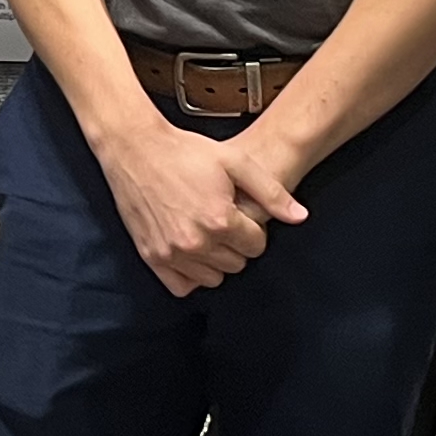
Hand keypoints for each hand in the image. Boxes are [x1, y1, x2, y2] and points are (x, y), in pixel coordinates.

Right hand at [94, 114, 304, 297]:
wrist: (135, 148)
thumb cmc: (185, 151)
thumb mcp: (235, 162)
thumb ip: (271, 192)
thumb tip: (300, 217)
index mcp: (220, 220)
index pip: (256, 246)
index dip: (253, 229)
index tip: (240, 214)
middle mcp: (196, 242)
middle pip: (237, 263)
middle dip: (236, 244)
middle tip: (223, 221)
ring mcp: (171, 253)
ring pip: (213, 278)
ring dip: (215, 260)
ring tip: (207, 233)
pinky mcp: (151, 257)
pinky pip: (182, 287)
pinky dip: (190, 274)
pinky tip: (191, 251)